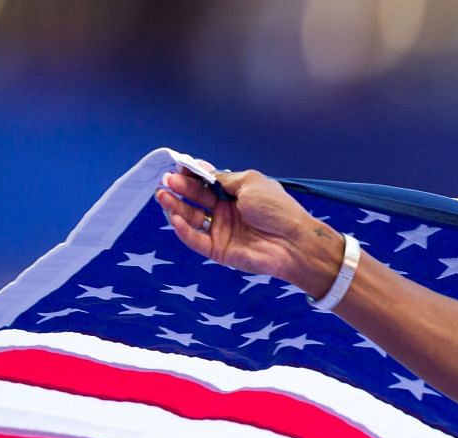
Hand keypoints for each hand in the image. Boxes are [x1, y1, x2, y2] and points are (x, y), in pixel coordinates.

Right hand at [155, 164, 340, 297]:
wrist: (294, 242)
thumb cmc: (278, 210)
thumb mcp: (250, 183)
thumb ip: (224, 178)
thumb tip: (202, 171)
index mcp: (236, 194)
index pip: (206, 183)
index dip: (191, 175)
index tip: (178, 167)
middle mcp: (226, 211)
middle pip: (196, 198)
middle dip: (181, 188)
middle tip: (169, 180)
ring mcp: (222, 231)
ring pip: (191, 218)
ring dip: (175, 206)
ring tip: (163, 195)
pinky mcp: (219, 250)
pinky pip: (196, 240)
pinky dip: (183, 229)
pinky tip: (174, 217)